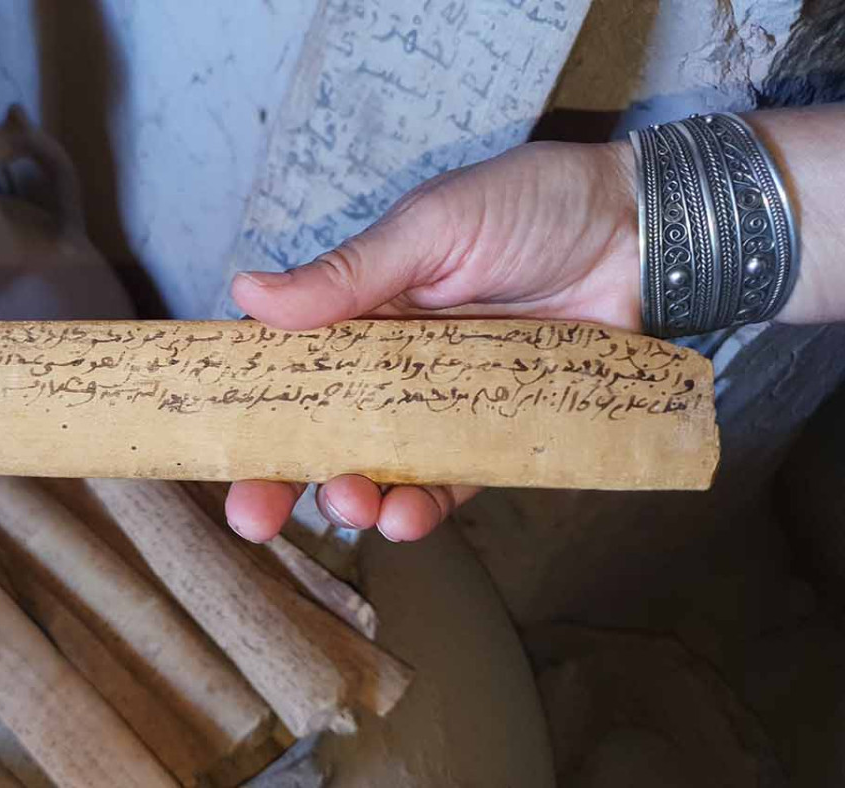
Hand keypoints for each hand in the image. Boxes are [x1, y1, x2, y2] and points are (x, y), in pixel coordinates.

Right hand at [224, 140, 641, 542]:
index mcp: (363, 310)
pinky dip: (425, 508)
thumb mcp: (430, 229)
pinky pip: (454, 483)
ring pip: (382, 465)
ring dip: (353, 495)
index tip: (212, 444)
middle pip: (324, 430)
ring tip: (347, 505)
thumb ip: (347, 275)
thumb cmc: (532, 208)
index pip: (291, 365)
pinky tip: (404, 518)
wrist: (644, 232)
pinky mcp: (499, 434)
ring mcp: (445, 404)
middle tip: (253, 514)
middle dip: (283, 476)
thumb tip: (247, 293)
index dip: (251, 406)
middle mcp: (395, 364)